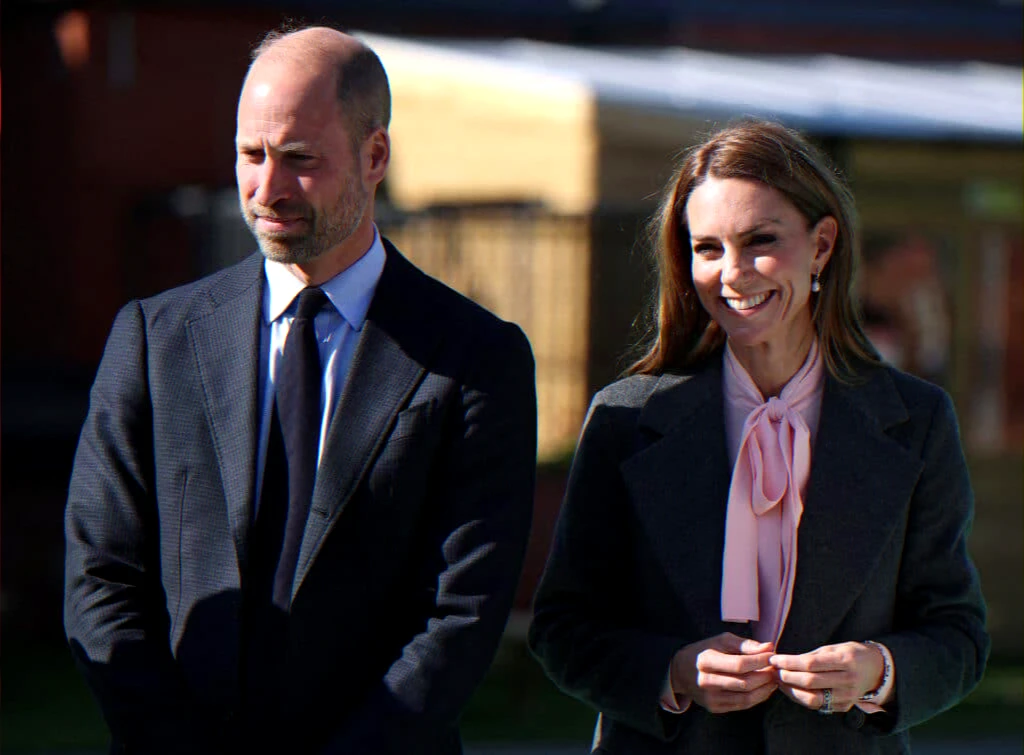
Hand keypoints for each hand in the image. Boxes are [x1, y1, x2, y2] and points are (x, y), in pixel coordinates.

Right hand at [669, 632, 776, 713]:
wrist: (681, 672)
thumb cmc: (705, 652)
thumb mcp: (720, 641)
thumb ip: (745, 645)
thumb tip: (769, 647)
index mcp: (706, 661)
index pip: (739, 664)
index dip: (759, 661)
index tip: (772, 655)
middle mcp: (706, 681)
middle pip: (744, 682)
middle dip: (765, 675)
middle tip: (776, 668)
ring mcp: (710, 697)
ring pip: (746, 697)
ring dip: (764, 689)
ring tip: (773, 679)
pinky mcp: (714, 707)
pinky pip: (741, 704)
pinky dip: (757, 697)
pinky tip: (764, 688)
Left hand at [770, 641, 884, 712]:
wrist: (876, 670)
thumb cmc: (850, 654)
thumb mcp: (834, 648)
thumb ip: (812, 656)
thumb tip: (786, 661)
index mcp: (845, 661)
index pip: (811, 664)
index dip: (789, 662)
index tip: (774, 659)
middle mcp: (848, 680)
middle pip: (810, 682)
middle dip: (787, 677)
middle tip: (774, 671)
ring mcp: (847, 696)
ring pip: (813, 698)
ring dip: (791, 691)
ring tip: (779, 682)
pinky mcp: (844, 707)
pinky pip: (818, 706)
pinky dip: (801, 698)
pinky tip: (792, 690)